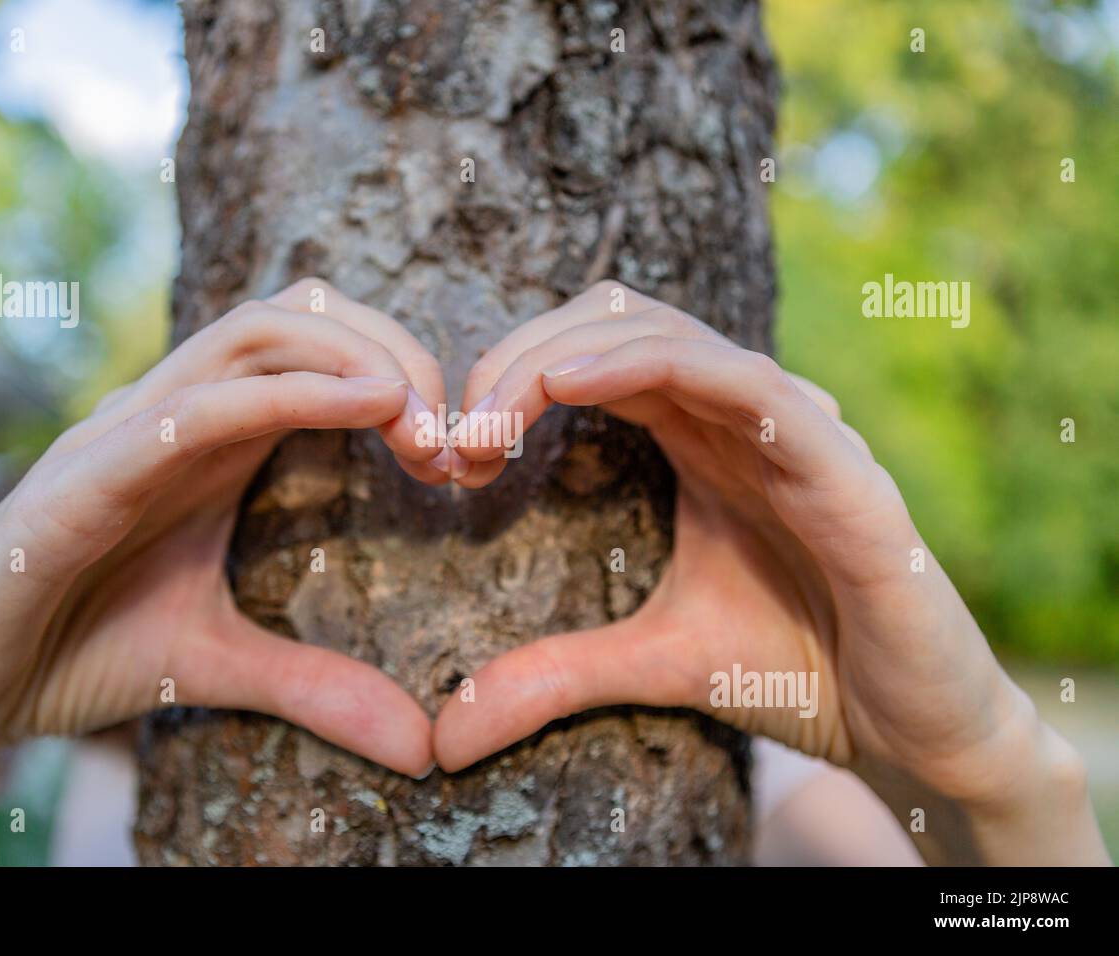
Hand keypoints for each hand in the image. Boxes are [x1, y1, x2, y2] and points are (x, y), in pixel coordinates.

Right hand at [0, 280, 447, 786]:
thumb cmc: (75, 652)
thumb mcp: (220, 665)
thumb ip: (316, 687)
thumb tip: (421, 745)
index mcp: (212, 440)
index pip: (318, 348)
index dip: (402, 374)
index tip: (459, 451)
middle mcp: (174, 415)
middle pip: (299, 315)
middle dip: (396, 351)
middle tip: (456, 434)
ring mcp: (126, 431)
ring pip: (253, 333)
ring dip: (355, 360)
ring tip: (420, 418)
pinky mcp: (85, 473)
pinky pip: (195, 407)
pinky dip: (288, 394)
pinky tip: (365, 407)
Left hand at [434, 281, 1105, 863]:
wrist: (913, 725)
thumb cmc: (799, 671)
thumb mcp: (653, 663)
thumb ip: (555, 674)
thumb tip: (447, 733)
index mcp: (698, 438)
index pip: (592, 356)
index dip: (510, 380)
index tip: (451, 455)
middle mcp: (738, 416)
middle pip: (613, 324)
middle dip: (517, 359)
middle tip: (455, 435)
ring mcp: (791, 429)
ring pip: (666, 332)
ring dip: (561, 356)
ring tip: (492, 415)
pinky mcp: (839, 465)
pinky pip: (744, 381)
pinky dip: (653, 364)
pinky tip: (573, 382)